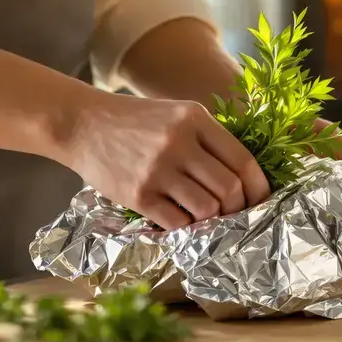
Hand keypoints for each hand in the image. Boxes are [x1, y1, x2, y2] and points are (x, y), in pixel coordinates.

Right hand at [64, 91, 270, 229]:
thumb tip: (244, 178)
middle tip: (234, 215)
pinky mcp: (138, 194)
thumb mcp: (177, 114)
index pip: (243, 160)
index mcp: (195, 118)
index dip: (258, 187)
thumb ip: (208, 138)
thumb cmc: (135, 121)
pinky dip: (186, 227)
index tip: (259, 200)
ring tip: (205, 218)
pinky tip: (180, 219)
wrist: (82, 123)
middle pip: (229, 188)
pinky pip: (178, 222)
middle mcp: (179, 142)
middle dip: (238, 208)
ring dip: (212, 220)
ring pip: (207, 209)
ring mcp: (157, 169)